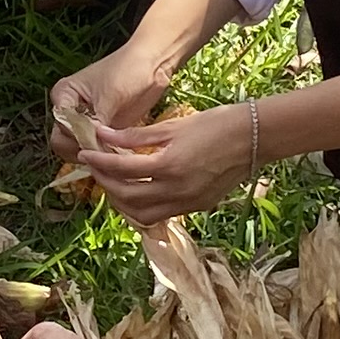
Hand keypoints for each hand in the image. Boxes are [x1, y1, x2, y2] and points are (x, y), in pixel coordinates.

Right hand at [49, 38, 174, 144]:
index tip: (99, 136)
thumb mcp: (110, 94)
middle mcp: (70, 110)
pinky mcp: (102, 132)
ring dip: (95, 155)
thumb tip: (90, 145)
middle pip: (63, 142)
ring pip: (79, 150)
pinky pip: (96, 150)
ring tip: (116, 151)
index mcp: (63, 95)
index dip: (78, 135)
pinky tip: (120, 153)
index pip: (61, 125)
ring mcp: (85, 122)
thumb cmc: (128, 70)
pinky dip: (106, 155)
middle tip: (107, 149)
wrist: (152, 65)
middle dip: (84, 149)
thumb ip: (97, 120)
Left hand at [78, 105, 262, 226]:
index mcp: (169, 166)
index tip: (84, 154)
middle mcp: (177, 191)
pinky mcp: (197, 208)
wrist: (256, 138)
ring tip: (113, 182)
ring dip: (122, 201)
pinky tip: (138, 190)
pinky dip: (143, 207)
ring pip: (142, 214)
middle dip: (106, 183)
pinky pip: (161, 214)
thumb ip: (136, 135)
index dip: (99, 163)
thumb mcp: (173, 126)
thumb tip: (103, 135)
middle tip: (95, 168)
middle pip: (127, 197)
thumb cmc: (216, 124)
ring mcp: (188, 203)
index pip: (122, 170)